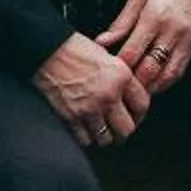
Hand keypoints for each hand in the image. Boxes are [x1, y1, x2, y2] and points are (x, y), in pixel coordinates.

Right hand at [33, 32, 150, 147]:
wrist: (48, 51)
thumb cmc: (77, 50)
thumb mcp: (109, 57)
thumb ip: (122, 79)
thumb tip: (130, 98)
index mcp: (122, 77)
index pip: (142, 106)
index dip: (140, 114)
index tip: (134, 117)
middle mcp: (109, 95)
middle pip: (127, 129)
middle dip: (123, 131)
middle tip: (118, 128)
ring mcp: (89, 108)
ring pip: (105, 138)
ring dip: (104, 136)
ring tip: (101, 130)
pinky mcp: (70, 117)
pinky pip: (85, 140)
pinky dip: (86, 138)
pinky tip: (85, 130)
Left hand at [100, 0, 190, 93]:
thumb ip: (121, 22)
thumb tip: (102, 42)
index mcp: (154, 16)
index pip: (132, 53)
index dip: (118, 68)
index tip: (106, 75)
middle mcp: (172, 30)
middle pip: (149, 68)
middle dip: (132, 83)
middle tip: (117, 91)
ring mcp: (186, 37)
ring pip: (166, 75)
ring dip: (149, 87)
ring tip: (133, 93)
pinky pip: (179, 69)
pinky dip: (165, 81)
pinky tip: (153, 84)